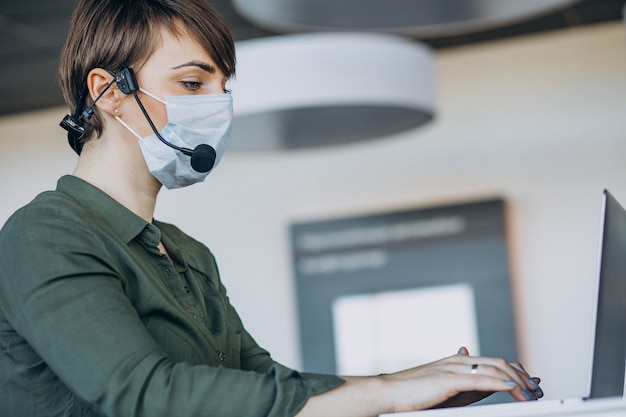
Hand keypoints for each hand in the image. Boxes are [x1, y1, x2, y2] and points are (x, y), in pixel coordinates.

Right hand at [378, 346, 542, 412]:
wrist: (387, 393)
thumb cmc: (412, 393)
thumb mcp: (445, 387)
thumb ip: (467, 382)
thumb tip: (484, 375)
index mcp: (459, 361)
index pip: (496, 362)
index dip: (517, 372)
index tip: (533, 385)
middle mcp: (459, 360)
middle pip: (501, 363)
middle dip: (523, 377)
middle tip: (538, 391)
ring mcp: (454, 368)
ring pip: (495, 369)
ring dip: (518, 382)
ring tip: (532, 395)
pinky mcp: (449, 380)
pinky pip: (482, 380)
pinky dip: (501, 384)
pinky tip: (514, 391)